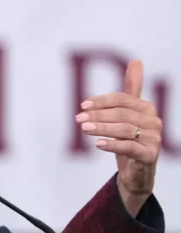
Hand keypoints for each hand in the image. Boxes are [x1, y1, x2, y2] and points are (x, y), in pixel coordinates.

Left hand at [76, 60, 161, 213]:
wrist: (136, 172)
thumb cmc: (129, 139)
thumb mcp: (127, 115)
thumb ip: (131, 90)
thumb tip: (137, 61)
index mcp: (147, 108)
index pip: (123, 99)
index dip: (102, 101)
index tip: (82, 105)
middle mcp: (154, 122)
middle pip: (122, 114)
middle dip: (98, 115)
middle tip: (78, 118)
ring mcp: (154, 139)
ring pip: (125, 130)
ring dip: (102, 128)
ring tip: (83, 128)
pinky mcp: (150, 156)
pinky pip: (130, 148)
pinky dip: (113, 145)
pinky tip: (97, 144)